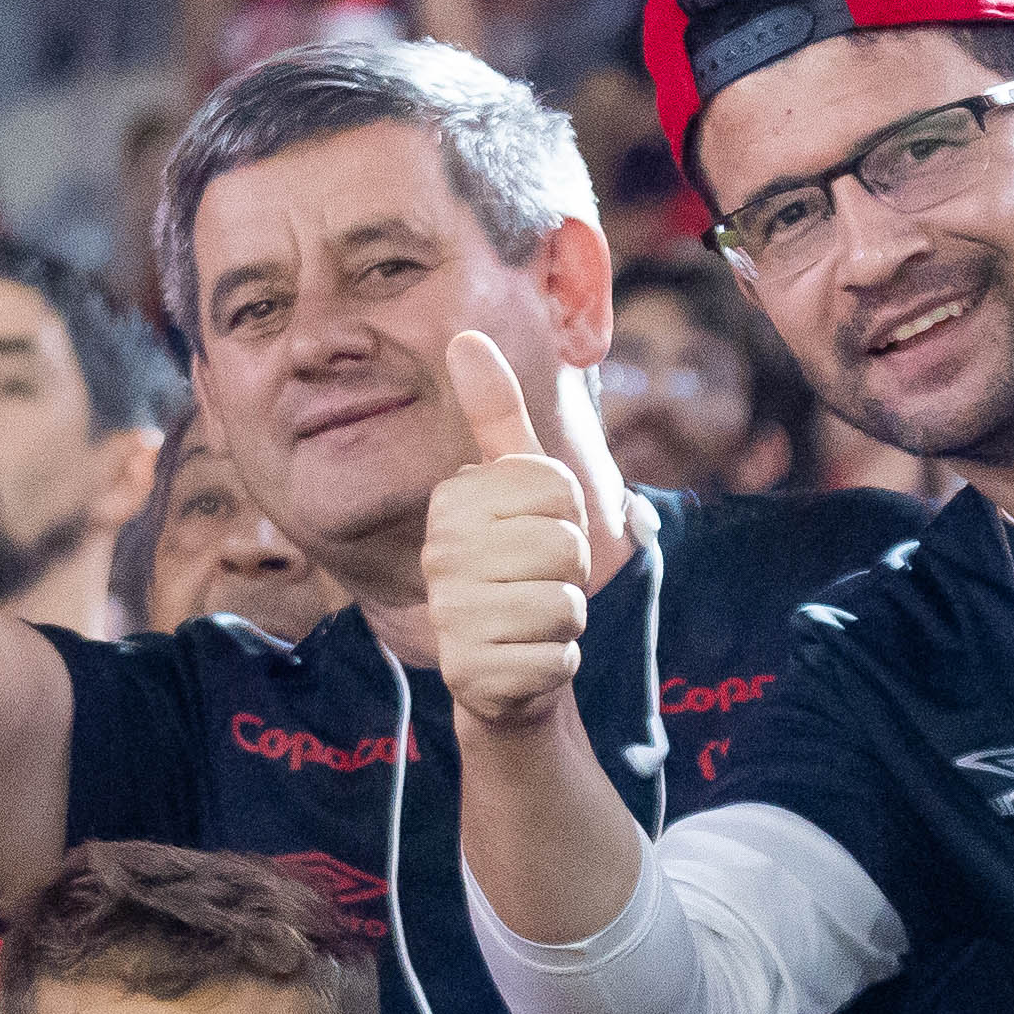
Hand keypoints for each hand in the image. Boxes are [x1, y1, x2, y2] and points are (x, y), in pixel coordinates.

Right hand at [422, 333, 608, 734]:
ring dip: (566, 619)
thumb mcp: (517, 487)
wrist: (503, 666)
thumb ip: (496, 415)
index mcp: (453, 500)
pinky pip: (557, 659)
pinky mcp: (472, 676)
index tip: (538, 530)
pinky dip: (558, 664)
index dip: (570, 515)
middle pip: (566, 547)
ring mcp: (451, 617)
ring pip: (565, 605)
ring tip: (532, 620)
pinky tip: (526, 661)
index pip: (559, 488)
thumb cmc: (517, 563)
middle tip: (538, 581)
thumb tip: (465, 337)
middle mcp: (441, 555)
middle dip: (572, 571)